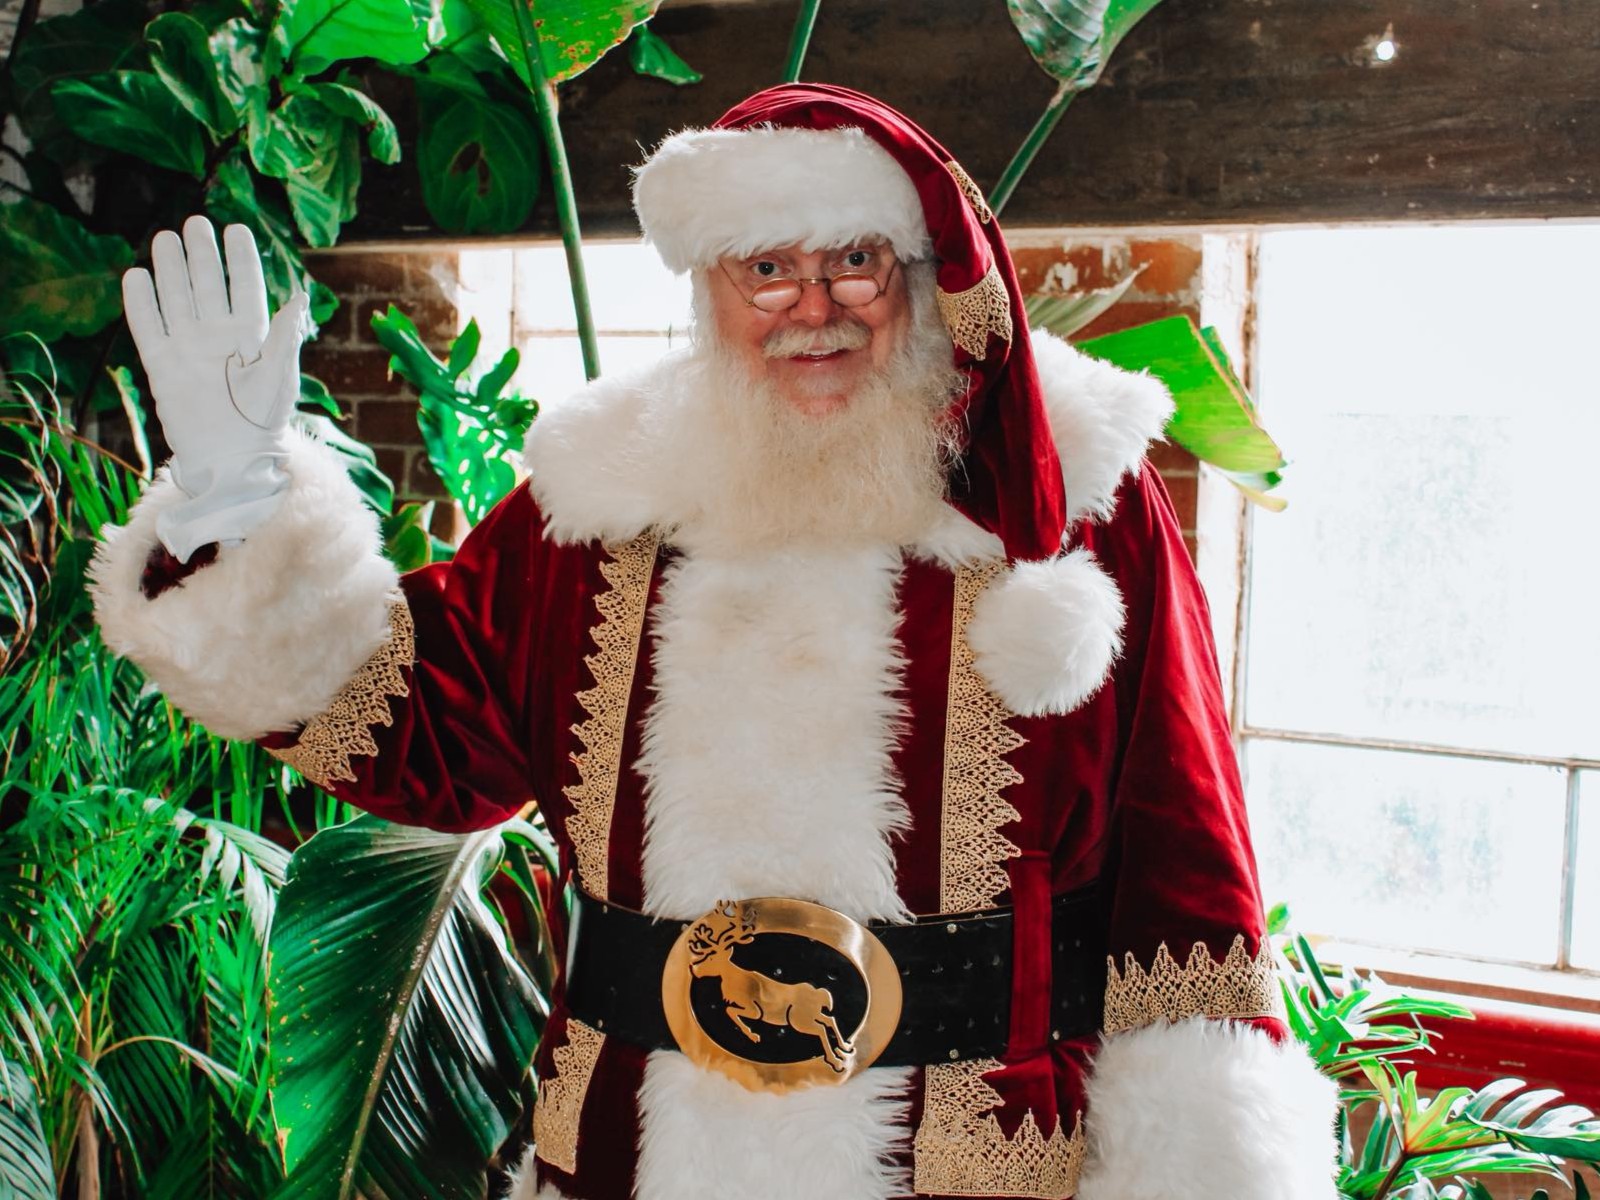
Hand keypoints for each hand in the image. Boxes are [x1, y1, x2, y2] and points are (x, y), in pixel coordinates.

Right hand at [122, 216, 309, 558]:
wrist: (232, 460)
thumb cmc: (264, 422)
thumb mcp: (281, 377)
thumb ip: (286, 336)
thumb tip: (300, 296)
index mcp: (253, 336)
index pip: (245, 287)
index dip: (241, 259)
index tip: (234, 228)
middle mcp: (219, 336)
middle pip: (208, 286)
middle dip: (202, 255)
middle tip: (194, 224)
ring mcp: (189, 348)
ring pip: (177, 299)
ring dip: (171, 270)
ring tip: (165, 239)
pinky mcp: (162, 365)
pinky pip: (148, 328)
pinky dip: (141, 304)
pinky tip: (136, 277)